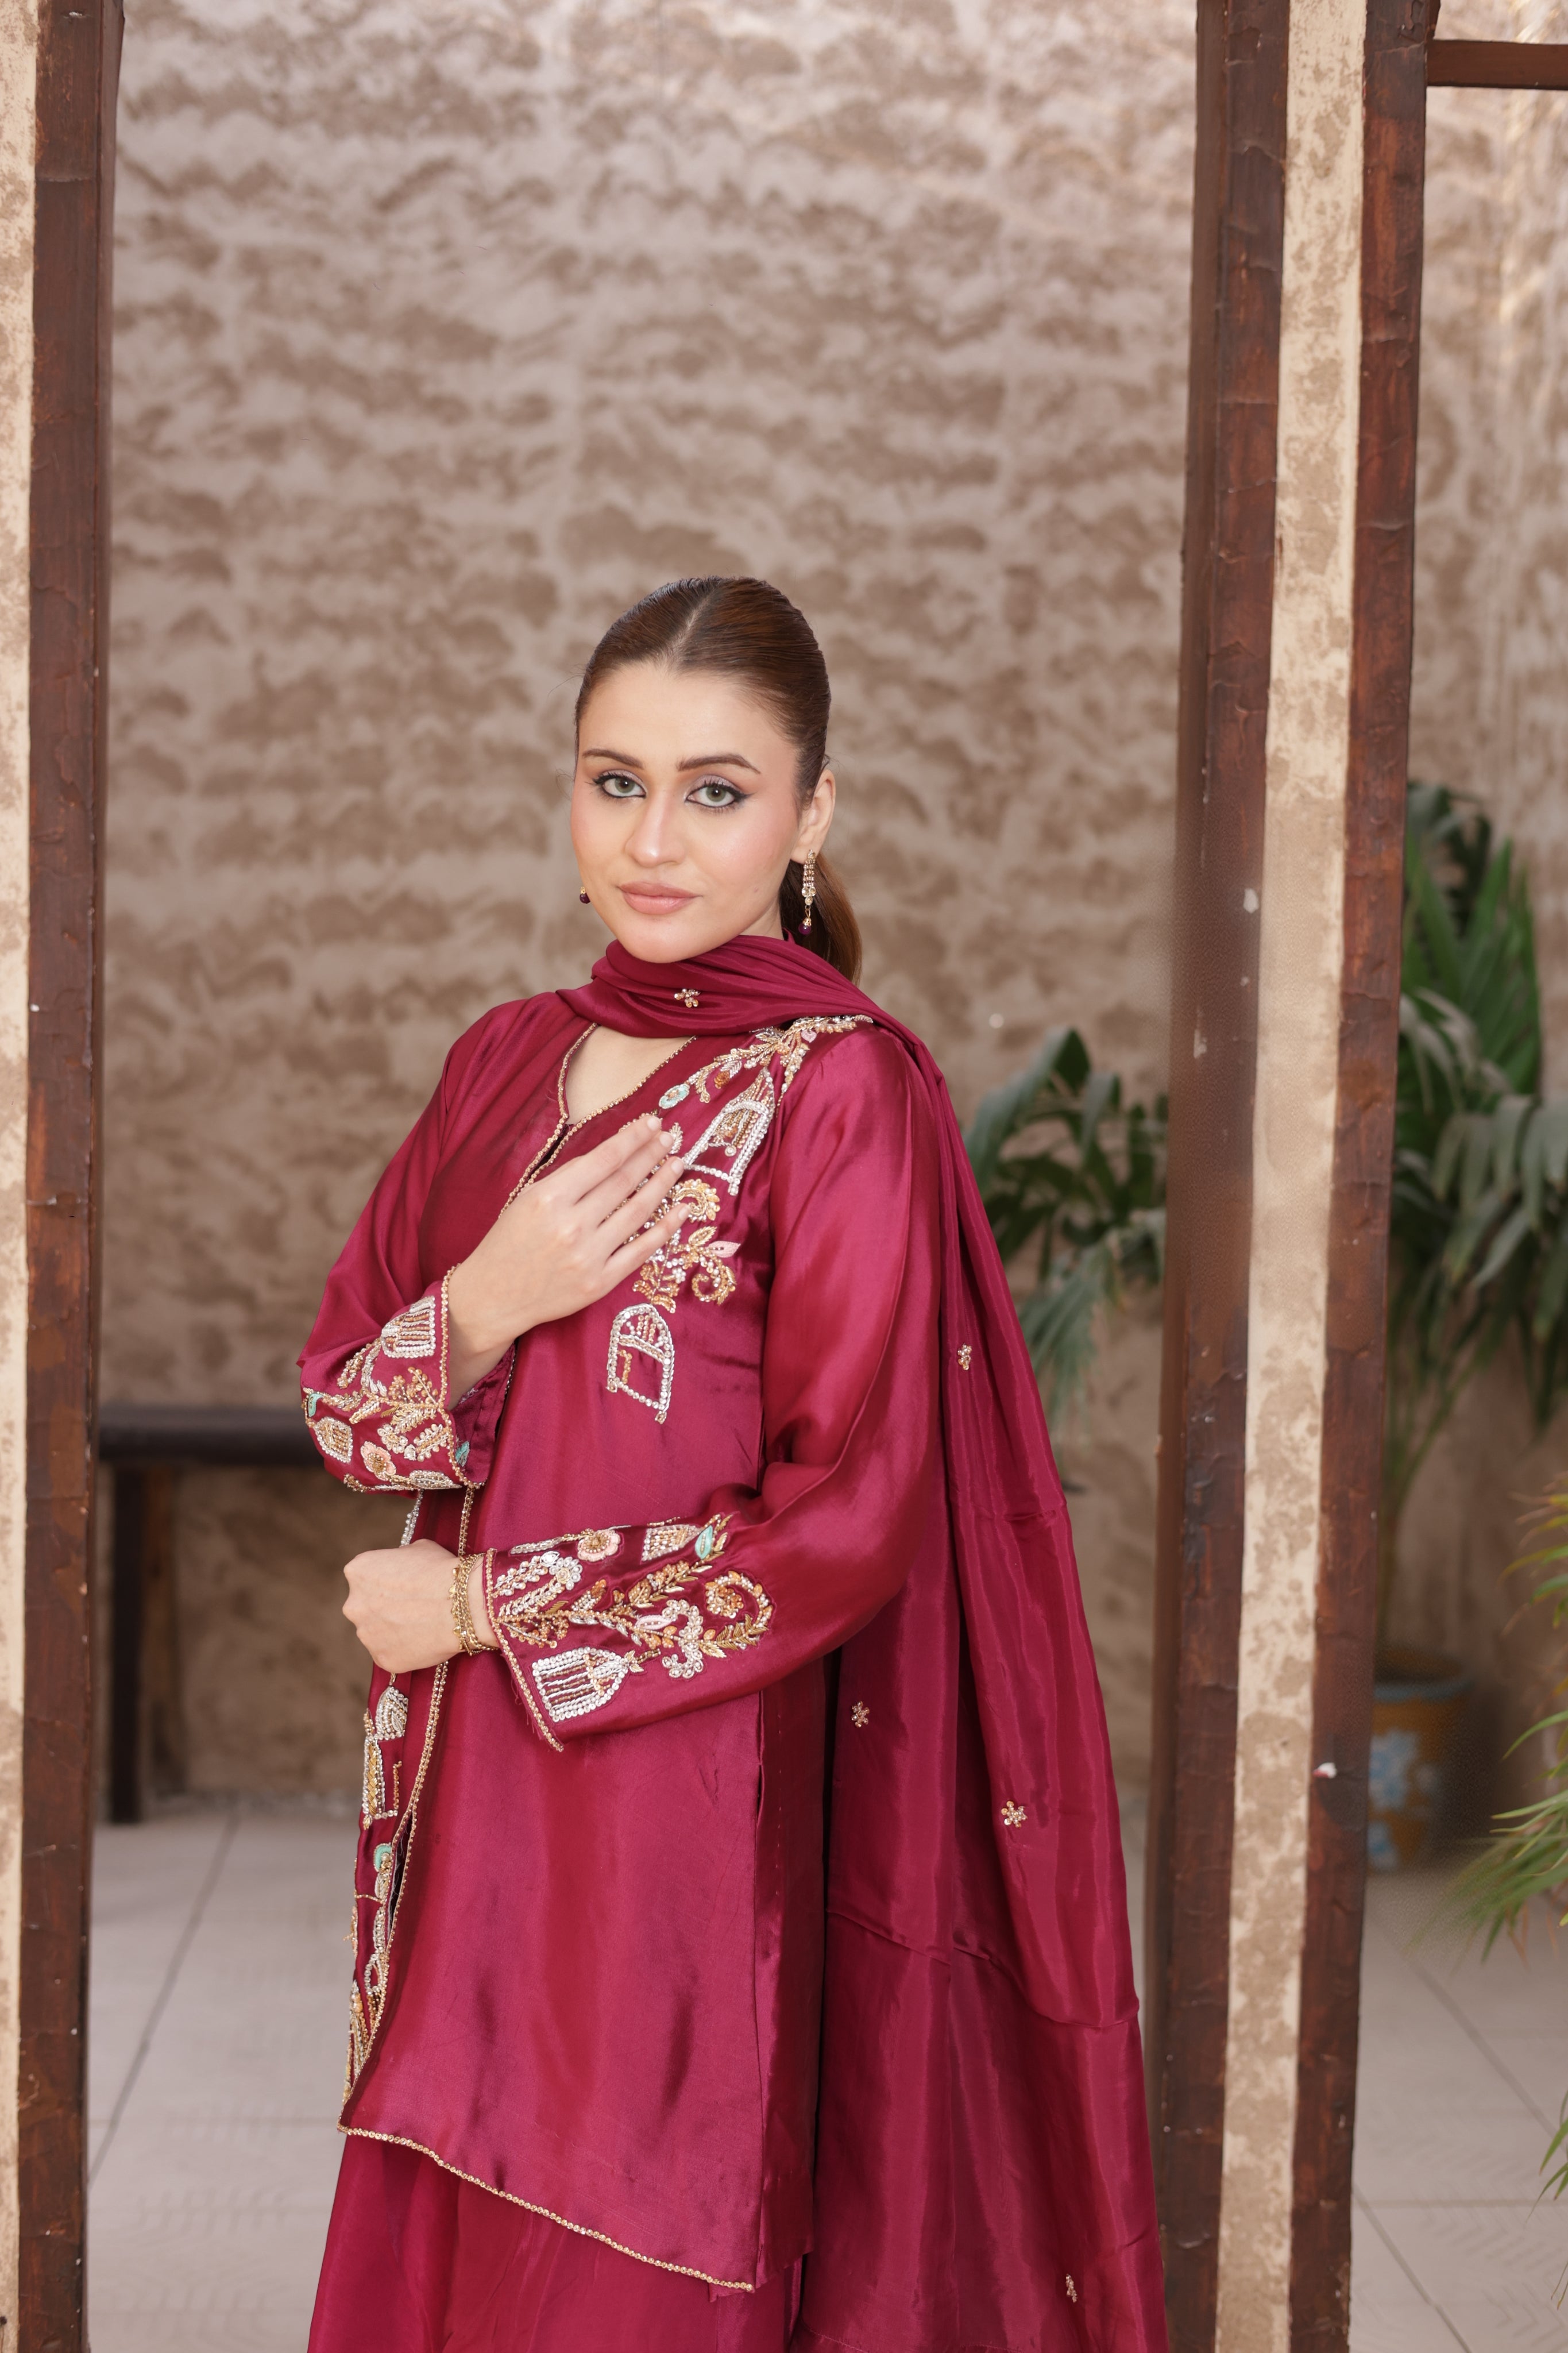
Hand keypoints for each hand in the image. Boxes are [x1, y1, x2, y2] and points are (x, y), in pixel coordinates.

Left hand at [342, 1539, 495, 1673]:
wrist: (462, 1604)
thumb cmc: (442, 1571)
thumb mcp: (417, 1549)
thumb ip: (399, 1560)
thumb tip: (402, 1569)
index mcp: (358, 1571)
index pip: (364, 1576)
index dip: (386, 1579)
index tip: (404, 1583)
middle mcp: (353, 1604)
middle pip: (365, 1606)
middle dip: (384, 1607)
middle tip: (412, 1606)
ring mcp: (366, 1635)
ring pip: (376, 1632)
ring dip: (393, 1629)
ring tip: (422, 1624)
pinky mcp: (382, 1659)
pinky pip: (390, 1653)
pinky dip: (404, 1649)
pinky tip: (424, 1639)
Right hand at [446, 1114, 684, 1394]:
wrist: (493, 1296)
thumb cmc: (508, 1241)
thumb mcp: (528, 1198)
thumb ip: (569, 1178)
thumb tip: (614, 1152)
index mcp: (549, 1198)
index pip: (603, 1160)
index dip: (632, 1139)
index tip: (651, 1123)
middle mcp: (571, 1225)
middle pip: (624, 1181)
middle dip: (651, 1154)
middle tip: (671, 1137)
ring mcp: (588, 1256)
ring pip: (638, 1211)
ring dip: (663, 1184)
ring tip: (678, 1164)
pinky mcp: (600, 1283)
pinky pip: (642, 1250)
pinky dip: (666, 1227)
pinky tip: (682, 1208)